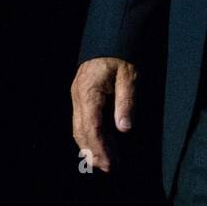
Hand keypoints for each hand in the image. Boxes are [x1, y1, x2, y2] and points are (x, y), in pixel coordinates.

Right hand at [71, 57, 137, 172]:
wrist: (110, 37)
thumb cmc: (122, 56)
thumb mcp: (129, 76)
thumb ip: (126, 102)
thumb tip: (124, 129)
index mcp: (89, 92)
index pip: (92, 128)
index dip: (101, 148)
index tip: (111, 164)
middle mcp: (78, 97)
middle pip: (82, 132)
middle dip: (95, 152)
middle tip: (110, 168)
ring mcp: (77, 97)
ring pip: (78, 129)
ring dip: (90, 147)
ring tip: (106, 162)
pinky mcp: (80, 97)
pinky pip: (81, 122)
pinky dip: (89, 136)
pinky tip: (101, 145)